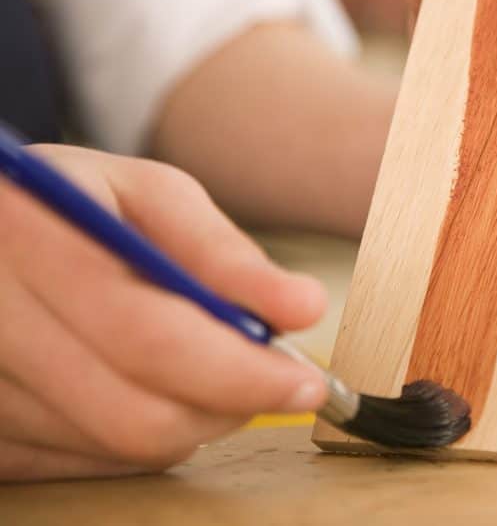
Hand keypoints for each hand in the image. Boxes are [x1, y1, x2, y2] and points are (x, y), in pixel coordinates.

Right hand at [0, 145, 327, 480]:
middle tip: (273, 380)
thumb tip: (302, 308)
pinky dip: (143, 431)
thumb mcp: (148, 194)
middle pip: (134, 415)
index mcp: (30, 243)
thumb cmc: (74, 204)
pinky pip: (88, 463)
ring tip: (201, 360)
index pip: (149, 338)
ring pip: (118, 447)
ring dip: (191, 416)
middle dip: (228, 406)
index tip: (305, 379)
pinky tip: (148, 382)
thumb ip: (222, 252)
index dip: (240, 371)